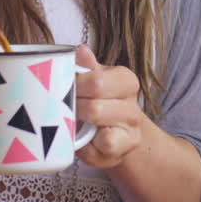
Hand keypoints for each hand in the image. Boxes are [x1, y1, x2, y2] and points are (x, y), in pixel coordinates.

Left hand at [74, 44, 145, 168]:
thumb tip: (80, 50)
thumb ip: (86, 66)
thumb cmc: (100, 100)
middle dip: (75, 109)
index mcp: (126, 80)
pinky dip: (85, 148)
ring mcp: (131, 130)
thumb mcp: (94, 78)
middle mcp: (133, 106)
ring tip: (75, 122)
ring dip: (81, 128)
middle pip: (95, 109)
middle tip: (67, 107)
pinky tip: (84, 139)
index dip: (75, 87)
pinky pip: (99, 150)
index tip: (67, 88)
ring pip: (102, 134)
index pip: (97, 82)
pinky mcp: (123, 151)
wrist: (118, 130)